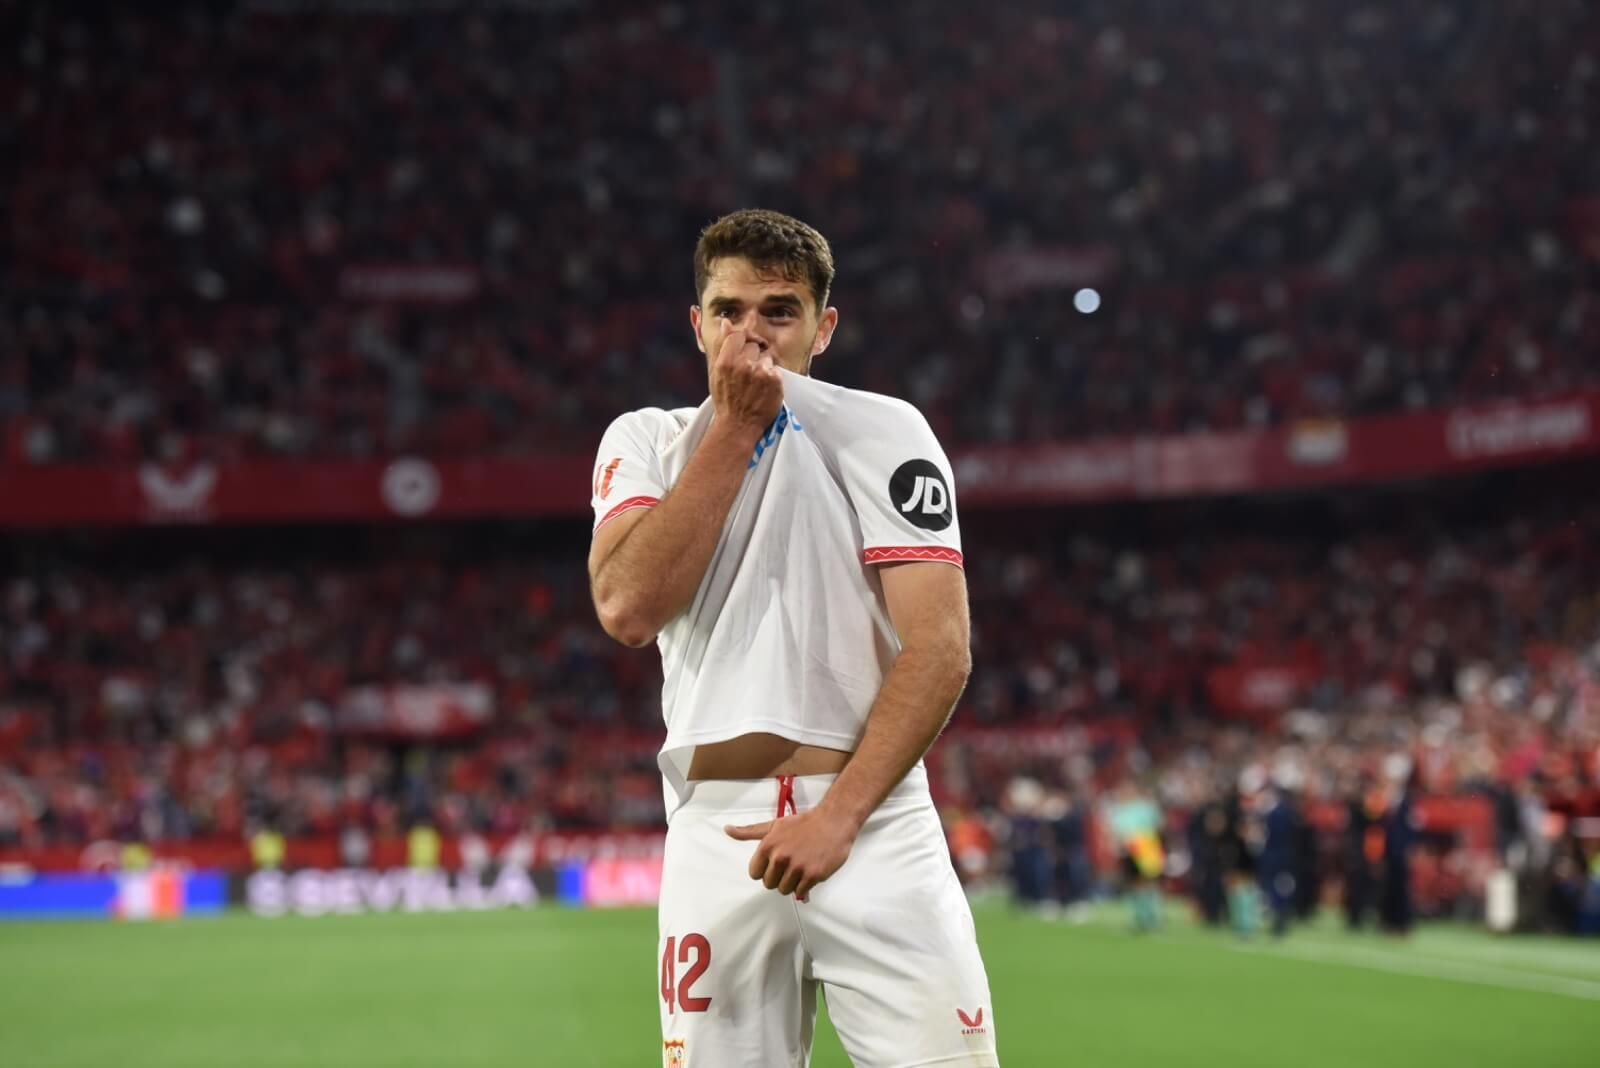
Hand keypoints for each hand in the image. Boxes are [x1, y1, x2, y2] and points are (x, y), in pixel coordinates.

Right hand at [709, 328, 782, 433]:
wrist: (738, 425)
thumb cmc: (726, 399)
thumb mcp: (716, 372)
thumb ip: (721, 345)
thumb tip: (726, 322)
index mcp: (725, 361)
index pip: (739, 335)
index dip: (744, 340)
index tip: (745, 350)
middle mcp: (742, 364)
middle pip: (755, 344)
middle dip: (753, 355)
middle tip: (749, 373)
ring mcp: (760, 372)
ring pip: (766, 357)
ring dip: (763, 366)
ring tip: (756, 384)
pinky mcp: (774, 380)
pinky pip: (776, 369)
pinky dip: (772, 378)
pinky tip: (764, 390)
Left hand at [725, 806, 858, 899]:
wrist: (833, 822)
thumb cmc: (803, 823)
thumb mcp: (774, 825)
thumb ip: (749, 831)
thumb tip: (727, 829)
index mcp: (768, 846)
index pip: (755, 874)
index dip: (764, 870)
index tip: (775, 864)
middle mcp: (780, 857)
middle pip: (769, 884)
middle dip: (778, 877)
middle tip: (790, 864)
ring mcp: (797, 867)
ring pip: (784, 890)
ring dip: (792, 883)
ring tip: (800, 868)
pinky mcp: (813, 875)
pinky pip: (800, 892)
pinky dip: (804, 886)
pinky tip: (809, 872)